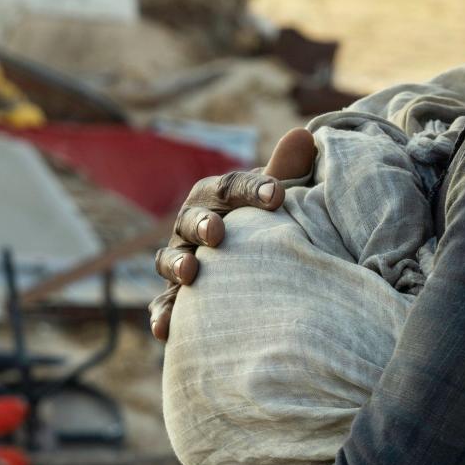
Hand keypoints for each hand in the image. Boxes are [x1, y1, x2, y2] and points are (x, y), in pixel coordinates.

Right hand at [149, 127, 315, 341]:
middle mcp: (193, 224)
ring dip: (177, 264)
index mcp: (218, 197)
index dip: (252, 190)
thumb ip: (287, 172)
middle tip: (218, 232)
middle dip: (203, 224)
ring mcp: (182, 259)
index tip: (277, 195)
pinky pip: (165, 305)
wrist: (256, 261)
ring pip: (170, 260)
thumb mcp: (278, 198)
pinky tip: (165, 329)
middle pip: (192, 219)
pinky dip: (162, 314)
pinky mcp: (178, 297)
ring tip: (191, 272)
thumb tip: (303, 136)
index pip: (232, 188)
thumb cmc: (269, 221)